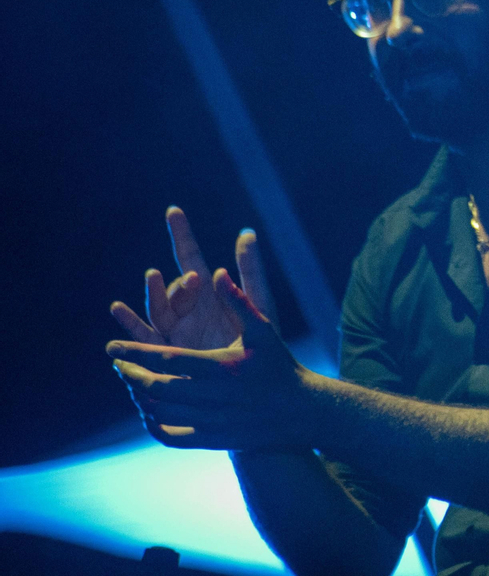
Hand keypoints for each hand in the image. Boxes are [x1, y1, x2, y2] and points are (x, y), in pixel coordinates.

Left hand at [108, 270, 312, 450]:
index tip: (112, 347)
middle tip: (119, 364)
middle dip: (131, 375)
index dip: (135, 352)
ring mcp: (212, 421)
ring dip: (139, 398)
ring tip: (133, 383)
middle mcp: (214, 396)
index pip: (166, 359)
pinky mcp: (212, 440)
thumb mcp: (262, 330)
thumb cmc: (279, 365)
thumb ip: (237, 301)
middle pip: (156, 388)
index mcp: (222, 366)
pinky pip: (170, 437)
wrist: (301, 410)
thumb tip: (217, 271)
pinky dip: (153, 425)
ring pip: (159, 413)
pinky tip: (149, 412)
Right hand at [110, 207, 277, 349]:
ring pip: (158, 309)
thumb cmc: (261, 343)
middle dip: (181, 281)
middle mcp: (189, 309)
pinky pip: (146, 337)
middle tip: (194, 278)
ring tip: (155, 277)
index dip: (182, 235)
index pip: (192, 259)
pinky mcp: (167, 354)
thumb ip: (250, 270)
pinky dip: (131, 323)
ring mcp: (175, 331)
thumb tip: (246, 232)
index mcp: (210, 293)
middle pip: (175, 288)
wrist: (256, 385)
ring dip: (154, 293)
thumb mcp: (258, 303)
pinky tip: (120, 308)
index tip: (174, 211)